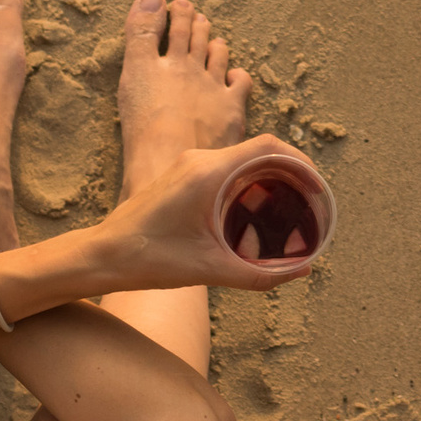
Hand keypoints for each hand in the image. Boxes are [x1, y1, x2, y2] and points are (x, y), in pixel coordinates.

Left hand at [85, 135, 324, 294]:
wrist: (103, 254)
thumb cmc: (149, 260)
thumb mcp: (210, 270)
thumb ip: (260, 274)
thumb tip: (302, 272)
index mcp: (207, 172)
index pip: (269, 147)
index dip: (302, 161)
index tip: (318, 186)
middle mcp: (199, 160)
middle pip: (260, 150)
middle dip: (292, 170)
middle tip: (311, 199)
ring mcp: (188, 165)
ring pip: (243, 157)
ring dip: (270, 175)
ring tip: (290, 205)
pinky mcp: (182, 175)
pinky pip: (227, 167)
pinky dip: (250, 180)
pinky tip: (257, 210)